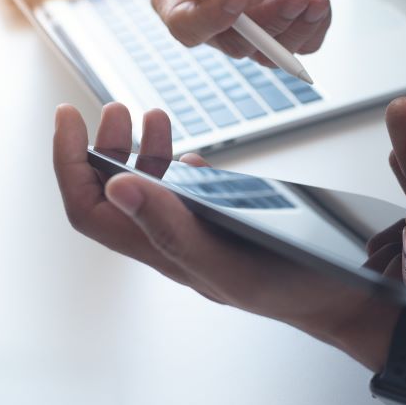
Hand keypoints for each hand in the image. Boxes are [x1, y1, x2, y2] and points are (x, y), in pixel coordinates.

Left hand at [52, 102, 394, 370]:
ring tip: (154, 117)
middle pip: (111, 192)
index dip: (69, 163)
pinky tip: (187, 152)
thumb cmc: (288, 287)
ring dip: (139, 147)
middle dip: (103, 145)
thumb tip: (116, 186)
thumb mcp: (226, 261)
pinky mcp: (220, 222)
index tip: (68, 117)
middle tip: (118, 108)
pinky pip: (182, 191)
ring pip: (145, 186)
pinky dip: (175, 163)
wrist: (337, 295)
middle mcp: (168, 240)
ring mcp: (194, 230)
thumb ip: (171, 228)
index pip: (89, 209)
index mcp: (160, 251)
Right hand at [153, 0, 330, 65]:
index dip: (210, 19)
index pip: (186, 26)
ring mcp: (253, 22)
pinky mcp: (288, 20)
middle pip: (234, 45)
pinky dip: (315, 28)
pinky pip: (303, 43)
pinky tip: (318, 0)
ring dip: (294, 29)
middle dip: (265, 25)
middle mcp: (215, 16)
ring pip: (270, 52)